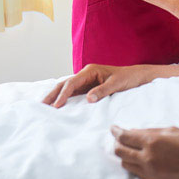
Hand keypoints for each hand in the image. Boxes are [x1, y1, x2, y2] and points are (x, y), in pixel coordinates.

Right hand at [42, 64, 162, 107]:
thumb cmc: (128, 78)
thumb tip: (88, 99)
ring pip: (66, 88)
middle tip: (41, 106)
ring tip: (44, 107)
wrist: (136, 77)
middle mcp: (85, 74)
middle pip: (64, 84)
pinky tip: (58, 106)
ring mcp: (86, 81)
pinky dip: (64, 99)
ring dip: (56, 96)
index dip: (63, 95)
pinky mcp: (88, 87)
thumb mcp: (117, 84)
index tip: (56, 106)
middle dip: (52, 94)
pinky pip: (73, 93)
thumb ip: (103, 91)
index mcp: (90, 71)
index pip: (72, 83)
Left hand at [112, 126, 178, 178]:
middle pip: (120, 151)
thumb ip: (150, 131)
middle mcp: (148, 158)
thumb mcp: (172, 130)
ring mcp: (150, 172)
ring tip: (131, 149)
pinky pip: (136, 173)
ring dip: (125, 155)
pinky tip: (140, 159)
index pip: (125, 137)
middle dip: (117, 143)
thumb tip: (133, 132)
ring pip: (126, 164)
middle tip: (120, 138)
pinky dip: (134, 165)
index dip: (116, 131)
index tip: (113, 128)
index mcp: (153, 141)